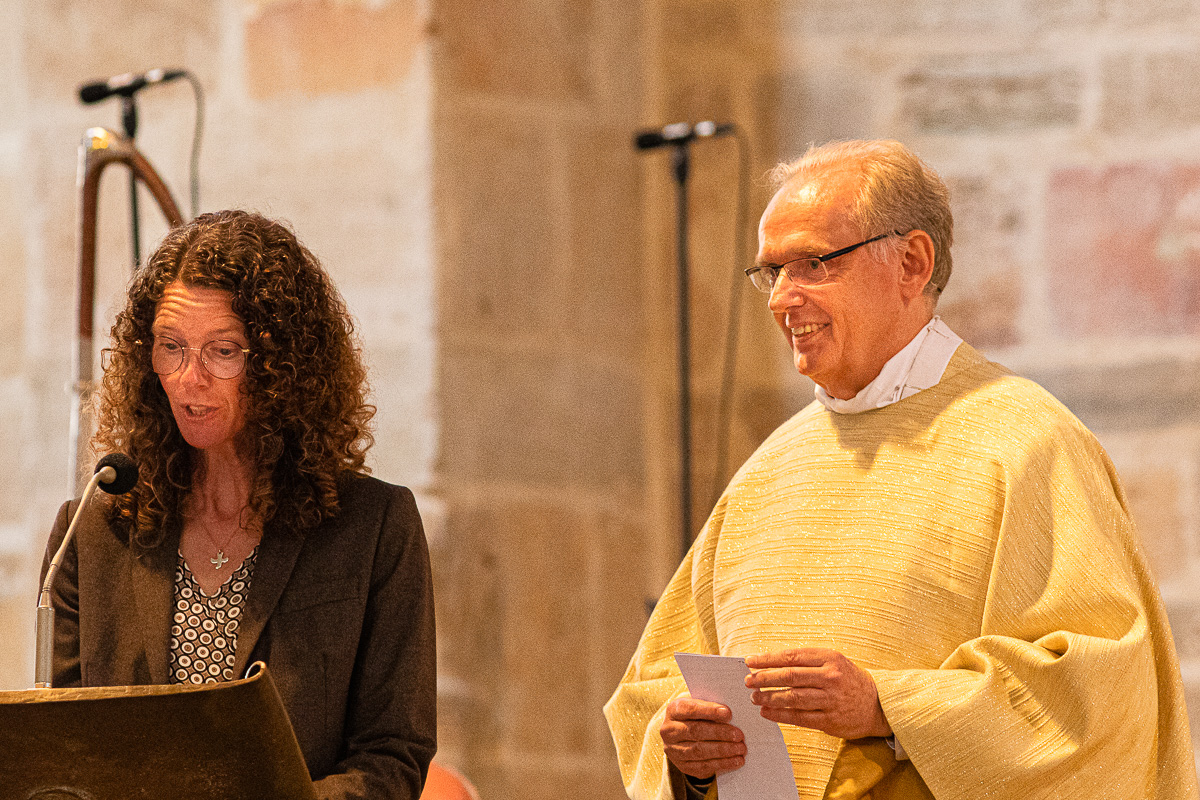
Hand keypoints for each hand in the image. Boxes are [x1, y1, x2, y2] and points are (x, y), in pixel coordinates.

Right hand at [660, 694, 747, 778]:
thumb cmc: (695, 716)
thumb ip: (711, 708)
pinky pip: (702, 766)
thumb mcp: (699, 706)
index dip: (709, 711)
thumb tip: (729, 715)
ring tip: (740, 748)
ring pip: (699, 751)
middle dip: (720, 733)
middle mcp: (669, 731)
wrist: (681, 733)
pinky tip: (735, 760)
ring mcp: (673, 750)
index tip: (728, 714)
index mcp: (673, 710)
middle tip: (739, 735)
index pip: (690, 710)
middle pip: (695, 731)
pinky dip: (721, 764)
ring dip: (722, 751)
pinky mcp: (682, 765)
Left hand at [744, 648, 890, 739]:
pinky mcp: (830, 720)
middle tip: (748, 681)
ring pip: (792, 698)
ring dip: (769, 697)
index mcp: (829, 658)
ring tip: (755, 697)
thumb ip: (807, 661)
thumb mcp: (833, 661)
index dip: (768, 659)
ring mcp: (830, 699)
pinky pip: (799, 717)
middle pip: (789, 676)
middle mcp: (830, 677)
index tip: (750, 662)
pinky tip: (767, 712)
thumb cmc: (849, 679)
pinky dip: (780, 715)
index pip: (792, 656)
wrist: (878, 704)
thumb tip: (771, 662)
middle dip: (764, 678)